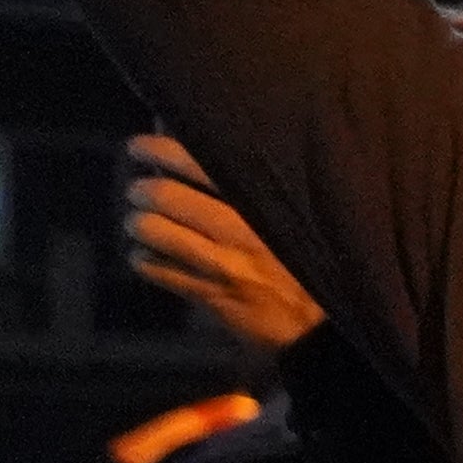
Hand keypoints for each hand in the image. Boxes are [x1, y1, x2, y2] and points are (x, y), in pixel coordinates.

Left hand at [123, 134, 322, 350]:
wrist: (323, 323)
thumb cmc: (304, 258)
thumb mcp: (288, 213)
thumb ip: (246, 180)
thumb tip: (195, 139)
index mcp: (263, 201)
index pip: (198, 161)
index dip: (160, 148)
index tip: (139, 146)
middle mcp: (241, 229)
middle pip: (164, 195)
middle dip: (142, 190)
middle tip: (140, 191)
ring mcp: (223, 264)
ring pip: (152, 231)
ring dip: (139, 224)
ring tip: (143, 223)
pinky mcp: (211, 295)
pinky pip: (156, 269)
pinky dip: (145, 259)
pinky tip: (152, 256)